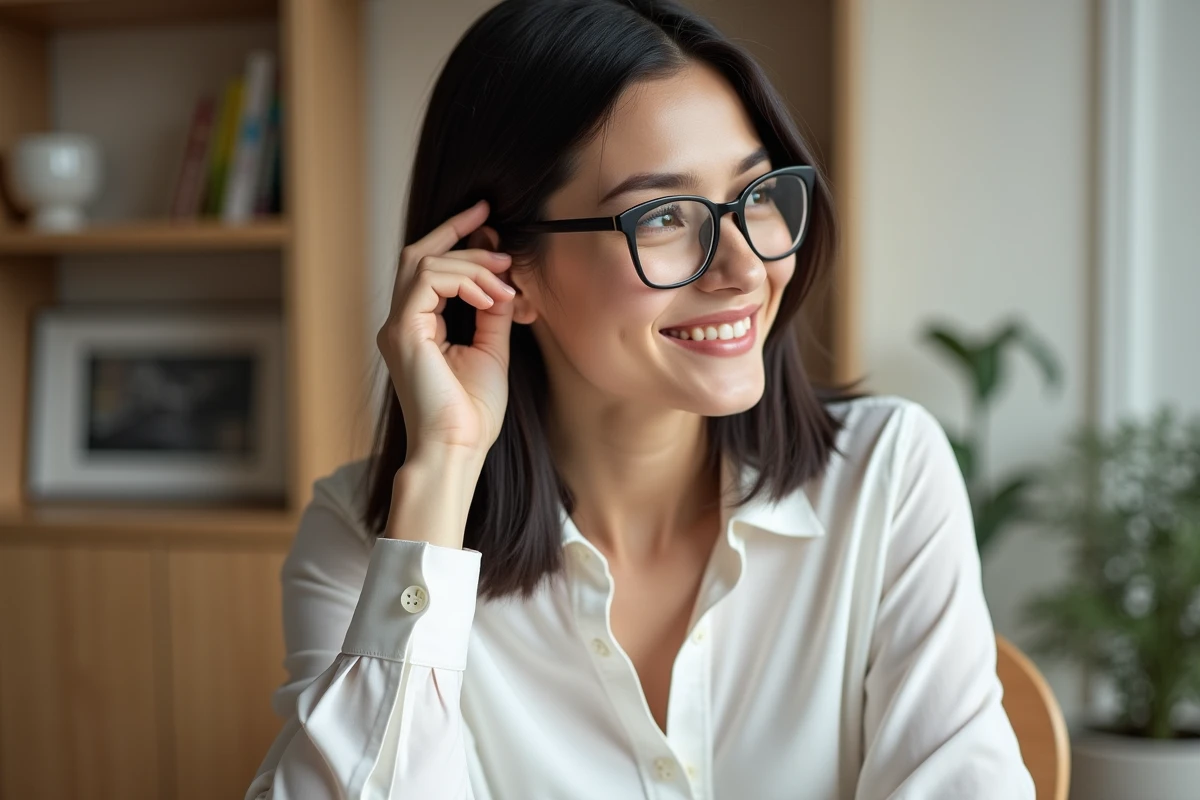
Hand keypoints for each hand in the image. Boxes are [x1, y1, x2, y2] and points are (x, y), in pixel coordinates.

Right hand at [376, 199, 515, 464]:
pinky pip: (427, 280)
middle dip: (457, 232)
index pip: (428, 268)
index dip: (455, 237)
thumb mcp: (490, 349)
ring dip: (472, 265)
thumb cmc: (471, 412)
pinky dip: (464, 280)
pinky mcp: (403, 331)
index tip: (486, 220)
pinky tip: (492, 299)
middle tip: (493, 225)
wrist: (457, 448)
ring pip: (425, 262)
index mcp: (418, 327)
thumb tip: (502, 280)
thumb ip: (492, 311)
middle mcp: (402, 322)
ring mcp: (398, 326)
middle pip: (418, 254)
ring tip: (504, 283)